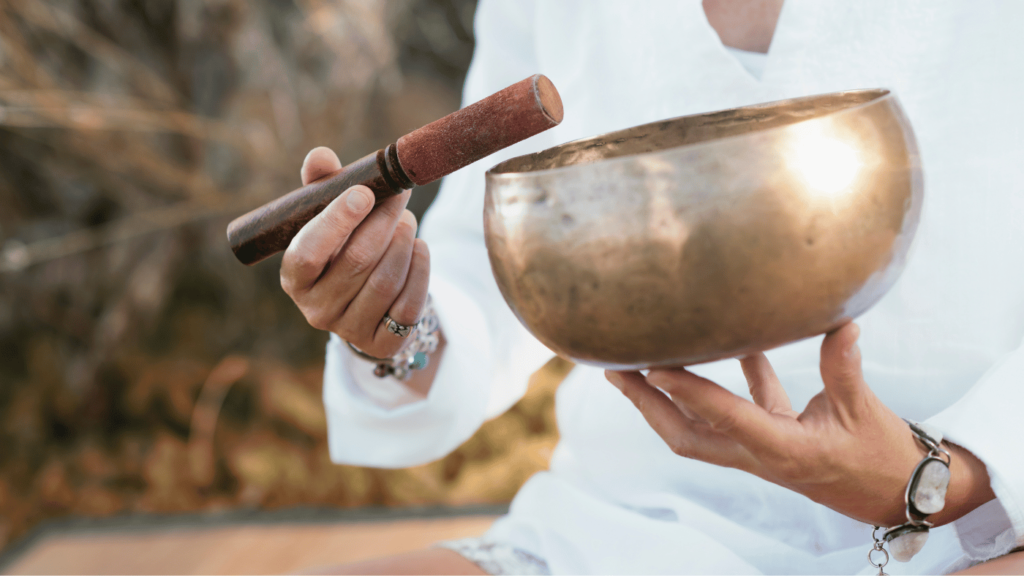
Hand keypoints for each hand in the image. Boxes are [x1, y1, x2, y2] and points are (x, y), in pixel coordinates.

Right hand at [280, 147, 429, 358]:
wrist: (364, 303)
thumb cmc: (341, 248)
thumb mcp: (327, 219)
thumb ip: (322, 186)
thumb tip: (320, 156)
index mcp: (295, 278)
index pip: (308, 252)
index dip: (336, 222)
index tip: (363, 192)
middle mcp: (316, 309)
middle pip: (357, 260)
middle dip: (383, 221)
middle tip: (400, 195)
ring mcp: (349, 330)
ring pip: (385, 280)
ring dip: (403, 243)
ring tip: (407, 221)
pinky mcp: (383, 344)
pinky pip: (408, 305)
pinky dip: (420, 270)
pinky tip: (419, 248)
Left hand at [606, 323, 994, 526]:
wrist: (895, 495)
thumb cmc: (881, 456)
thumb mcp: (863, 411)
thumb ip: (844, 367)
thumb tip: (840, 322)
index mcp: (782, 449)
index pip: (724, 418)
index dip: (688, 392)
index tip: (652, 367)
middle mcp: (758, 453)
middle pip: (684, 435)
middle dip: (646, 405)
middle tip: (614, 370)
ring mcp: (757, 450)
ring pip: (698, 427)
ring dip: (666, 398)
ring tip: (635, 364)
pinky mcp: (768, 441)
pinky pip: (735, 411)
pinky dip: (724, 383)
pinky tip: (730, 342)